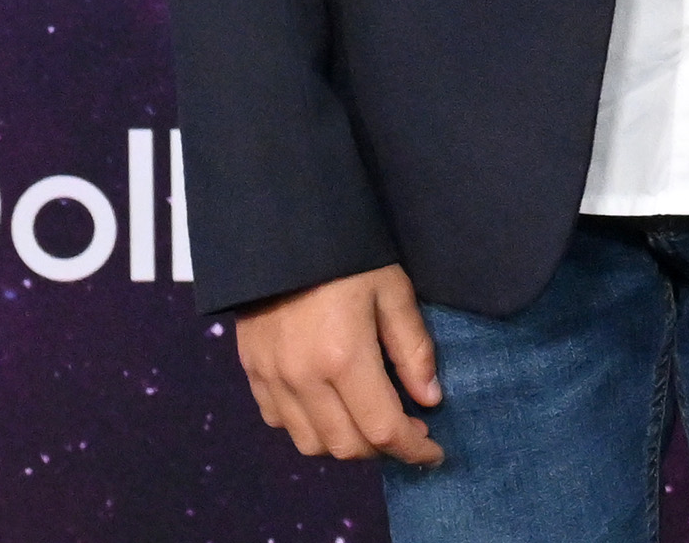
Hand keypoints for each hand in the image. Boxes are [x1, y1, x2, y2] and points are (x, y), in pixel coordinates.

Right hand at [232, 264, 445, 464]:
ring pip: (311, 443)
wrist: (281, 236)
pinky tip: (333, 407)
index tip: (434, 452)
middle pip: (346, 446)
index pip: (382, 429)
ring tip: (373, 421)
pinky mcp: (253, 374)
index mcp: (343, 358)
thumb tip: (430, 399)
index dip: (413, 449)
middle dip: (384, 449)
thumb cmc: (348, 257)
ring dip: (347, 444)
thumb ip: (413, 349)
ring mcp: (272, 380)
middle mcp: (303, 379)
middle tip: (409, 433)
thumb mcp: (394, 292)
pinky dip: (311, 428)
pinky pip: (282, 423)